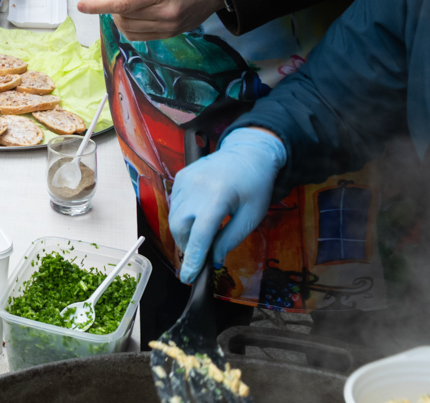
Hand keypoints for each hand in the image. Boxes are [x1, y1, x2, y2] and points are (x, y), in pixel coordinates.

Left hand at [75, 0, 224, 39]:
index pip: (121, 3)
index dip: (98, 6)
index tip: (82, 6)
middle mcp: (165, 12)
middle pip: (123, 18)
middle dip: (111, 9)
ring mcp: (170, 26)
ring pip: (130, 30)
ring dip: (119, 19)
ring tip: (125, 6)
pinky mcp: (173, 34)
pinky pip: (142, 36)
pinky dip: (131, 28)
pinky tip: (134, 16)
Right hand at [169, 128, 284, 282]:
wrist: (248, 153)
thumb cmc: (255, 186)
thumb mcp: (251, 216)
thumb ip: (230, 239)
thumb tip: (214, 259)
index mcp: (218, 197)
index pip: (200, 235)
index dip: (193, 258)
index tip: (188, 277)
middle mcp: (196, 188)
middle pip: (179, 227)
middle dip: (187, 246)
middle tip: (201, 254)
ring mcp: (185, 180)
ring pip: (174, 217)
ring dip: (183, 232)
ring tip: (200, 235)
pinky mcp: (181, 177)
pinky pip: (175, 204)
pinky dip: (182, 217)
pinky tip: (196, 216)